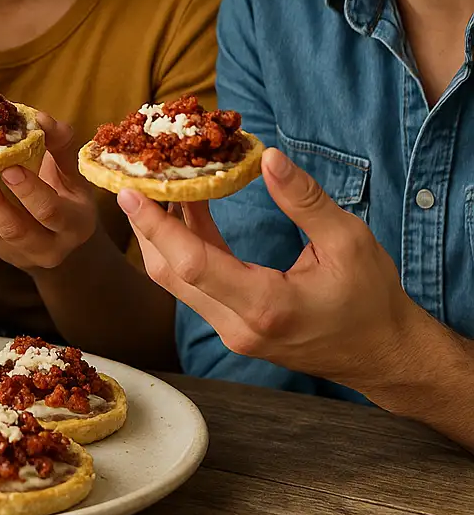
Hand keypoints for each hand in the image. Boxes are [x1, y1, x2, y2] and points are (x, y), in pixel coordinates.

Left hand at [0, 115, 96, 271]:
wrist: (62, 234)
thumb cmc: (67, 192)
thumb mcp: (71, 171)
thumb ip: (59, 144)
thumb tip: (41, 118)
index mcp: (76, 223)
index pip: (51, 212)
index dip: (29, 191)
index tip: (10, 167)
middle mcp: (51, 247)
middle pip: (18, 229)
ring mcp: (23, 253)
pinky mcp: (2, 250)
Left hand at [119, 146, 424, 389]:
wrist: (385, 357)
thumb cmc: (372, 300)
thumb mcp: (349, 241)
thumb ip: (304, 200)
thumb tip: (267, 157)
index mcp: (266, 306)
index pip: (192, 263)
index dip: (156, 226)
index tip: (130, 193)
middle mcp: (238, 325)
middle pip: (170, 273)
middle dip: (145, 225)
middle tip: (135, 178)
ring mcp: (233, 331)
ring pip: (177, 281)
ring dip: (162, 234)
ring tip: (159, 185)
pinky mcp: (234, 328)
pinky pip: (196, 285)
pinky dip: (185, 247)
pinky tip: (190, 208)